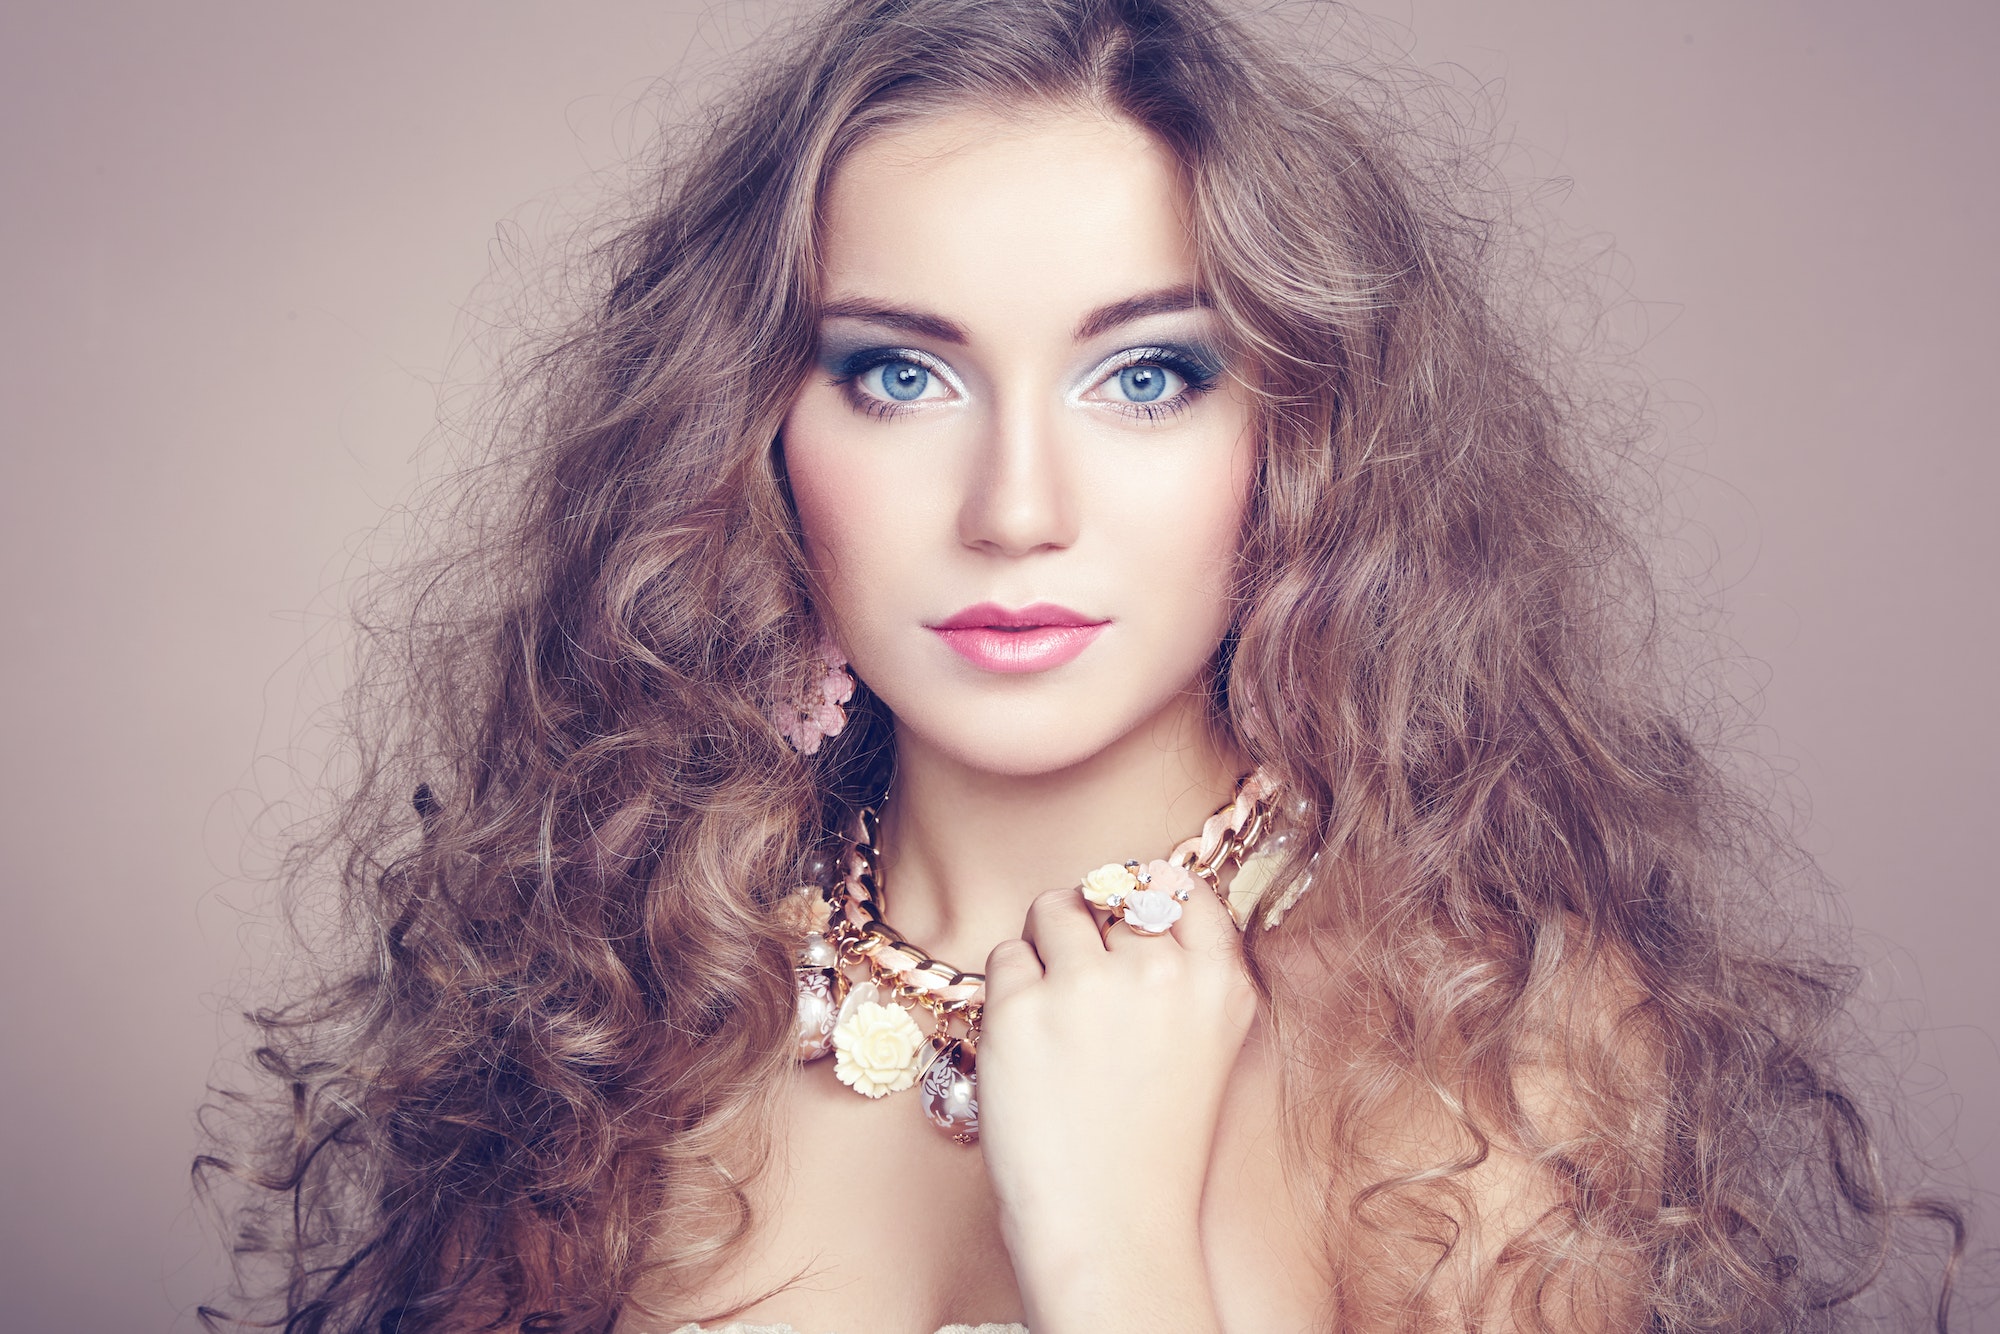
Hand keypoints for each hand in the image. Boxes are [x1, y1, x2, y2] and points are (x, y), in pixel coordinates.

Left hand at [977, 878, 1256, 1332]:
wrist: (1111, 1226)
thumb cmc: (1153, 1142)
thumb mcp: (1209, 1044)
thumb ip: (1189, 967)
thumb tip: (1138, 890)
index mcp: (1220, 981)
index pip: (1178, 884)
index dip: (1144, 895)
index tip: (1127, 921)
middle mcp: (1160, 971)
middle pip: (1110, 891)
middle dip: (1091, 925)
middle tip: (1087, 994)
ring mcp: (1088, 984)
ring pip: (1052, 909)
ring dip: (1043, 946)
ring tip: (1055, 1014)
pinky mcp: (1021, 1008)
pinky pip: (1005, 956)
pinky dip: (1007, 991)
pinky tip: (1029, 1046)